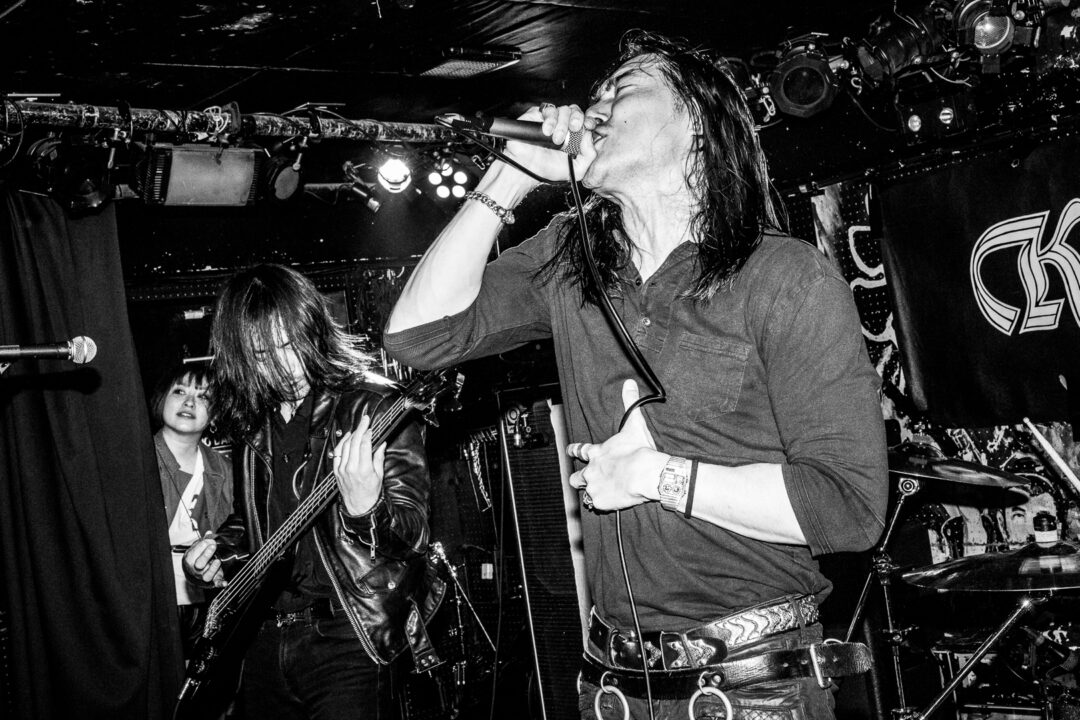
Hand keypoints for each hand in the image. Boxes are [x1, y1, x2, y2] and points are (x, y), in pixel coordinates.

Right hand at [183, 532, 224, 587]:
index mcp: (190, 559)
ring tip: (218, 561)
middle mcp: (196, 569)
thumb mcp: (197, 549)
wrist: (194, 573)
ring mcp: (203, 576)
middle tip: (213, 546)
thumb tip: (209, 533)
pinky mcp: (213, 581)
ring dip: (213, 569)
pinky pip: (216, 583)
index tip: (210, 540)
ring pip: (207, 576)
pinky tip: (225, 583)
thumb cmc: (196, 558)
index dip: (203, 545)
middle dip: (205, 555)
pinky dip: (221, 584)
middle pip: (198, 564)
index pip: (194, 552)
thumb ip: (203, 541)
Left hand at [332, 413, 386, 515]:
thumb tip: (381, 444)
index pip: (364, 445)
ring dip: (351, 434)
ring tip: (357, 428)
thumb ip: (379, 458)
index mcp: (364, 469)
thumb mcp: (379, 475)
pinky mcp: (336, 471)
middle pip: (354, 442)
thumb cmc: (371, 492)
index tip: (371, 428)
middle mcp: (351, 468)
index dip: (368, 433)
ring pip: (345, 445)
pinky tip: (347, 438)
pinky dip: (342, 443)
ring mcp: (342, 469)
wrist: (359, 506)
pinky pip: (337, 453)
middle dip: (360, 428)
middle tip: (365, 420)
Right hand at [502, 103, 595, 182]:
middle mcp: (564, 127)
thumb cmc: (547, 169)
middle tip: (574, 128)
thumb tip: (589, 136)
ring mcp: (552, 120)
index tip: (588, 126)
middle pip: (576, 112)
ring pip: (564, 109)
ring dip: (562, 124)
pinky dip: (550, 119)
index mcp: (574, 137)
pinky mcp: (538, 115)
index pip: (586, 122)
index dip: (588, 121)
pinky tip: (547, 131)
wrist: (526, 168)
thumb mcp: (577, 170)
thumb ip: (589, 156)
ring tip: (555, 139)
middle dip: (577, 118)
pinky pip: (549, 109)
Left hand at [566, 379, 664, 511]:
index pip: (580, 451)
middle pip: (576, 477)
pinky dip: (602, 504)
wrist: (643, 473)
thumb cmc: (639, 450)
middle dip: (577, 478)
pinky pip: (596, 504)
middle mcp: (592, 470)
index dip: (574, 451)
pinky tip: (608, 504)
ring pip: (583, 492)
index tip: (569, 450)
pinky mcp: (600, 500)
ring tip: (594, 495)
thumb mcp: (634, 423)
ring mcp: (594, 486)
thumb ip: (630, 403)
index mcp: (598, 452)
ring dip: (588, 492)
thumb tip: (629, 384)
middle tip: (580, 479)